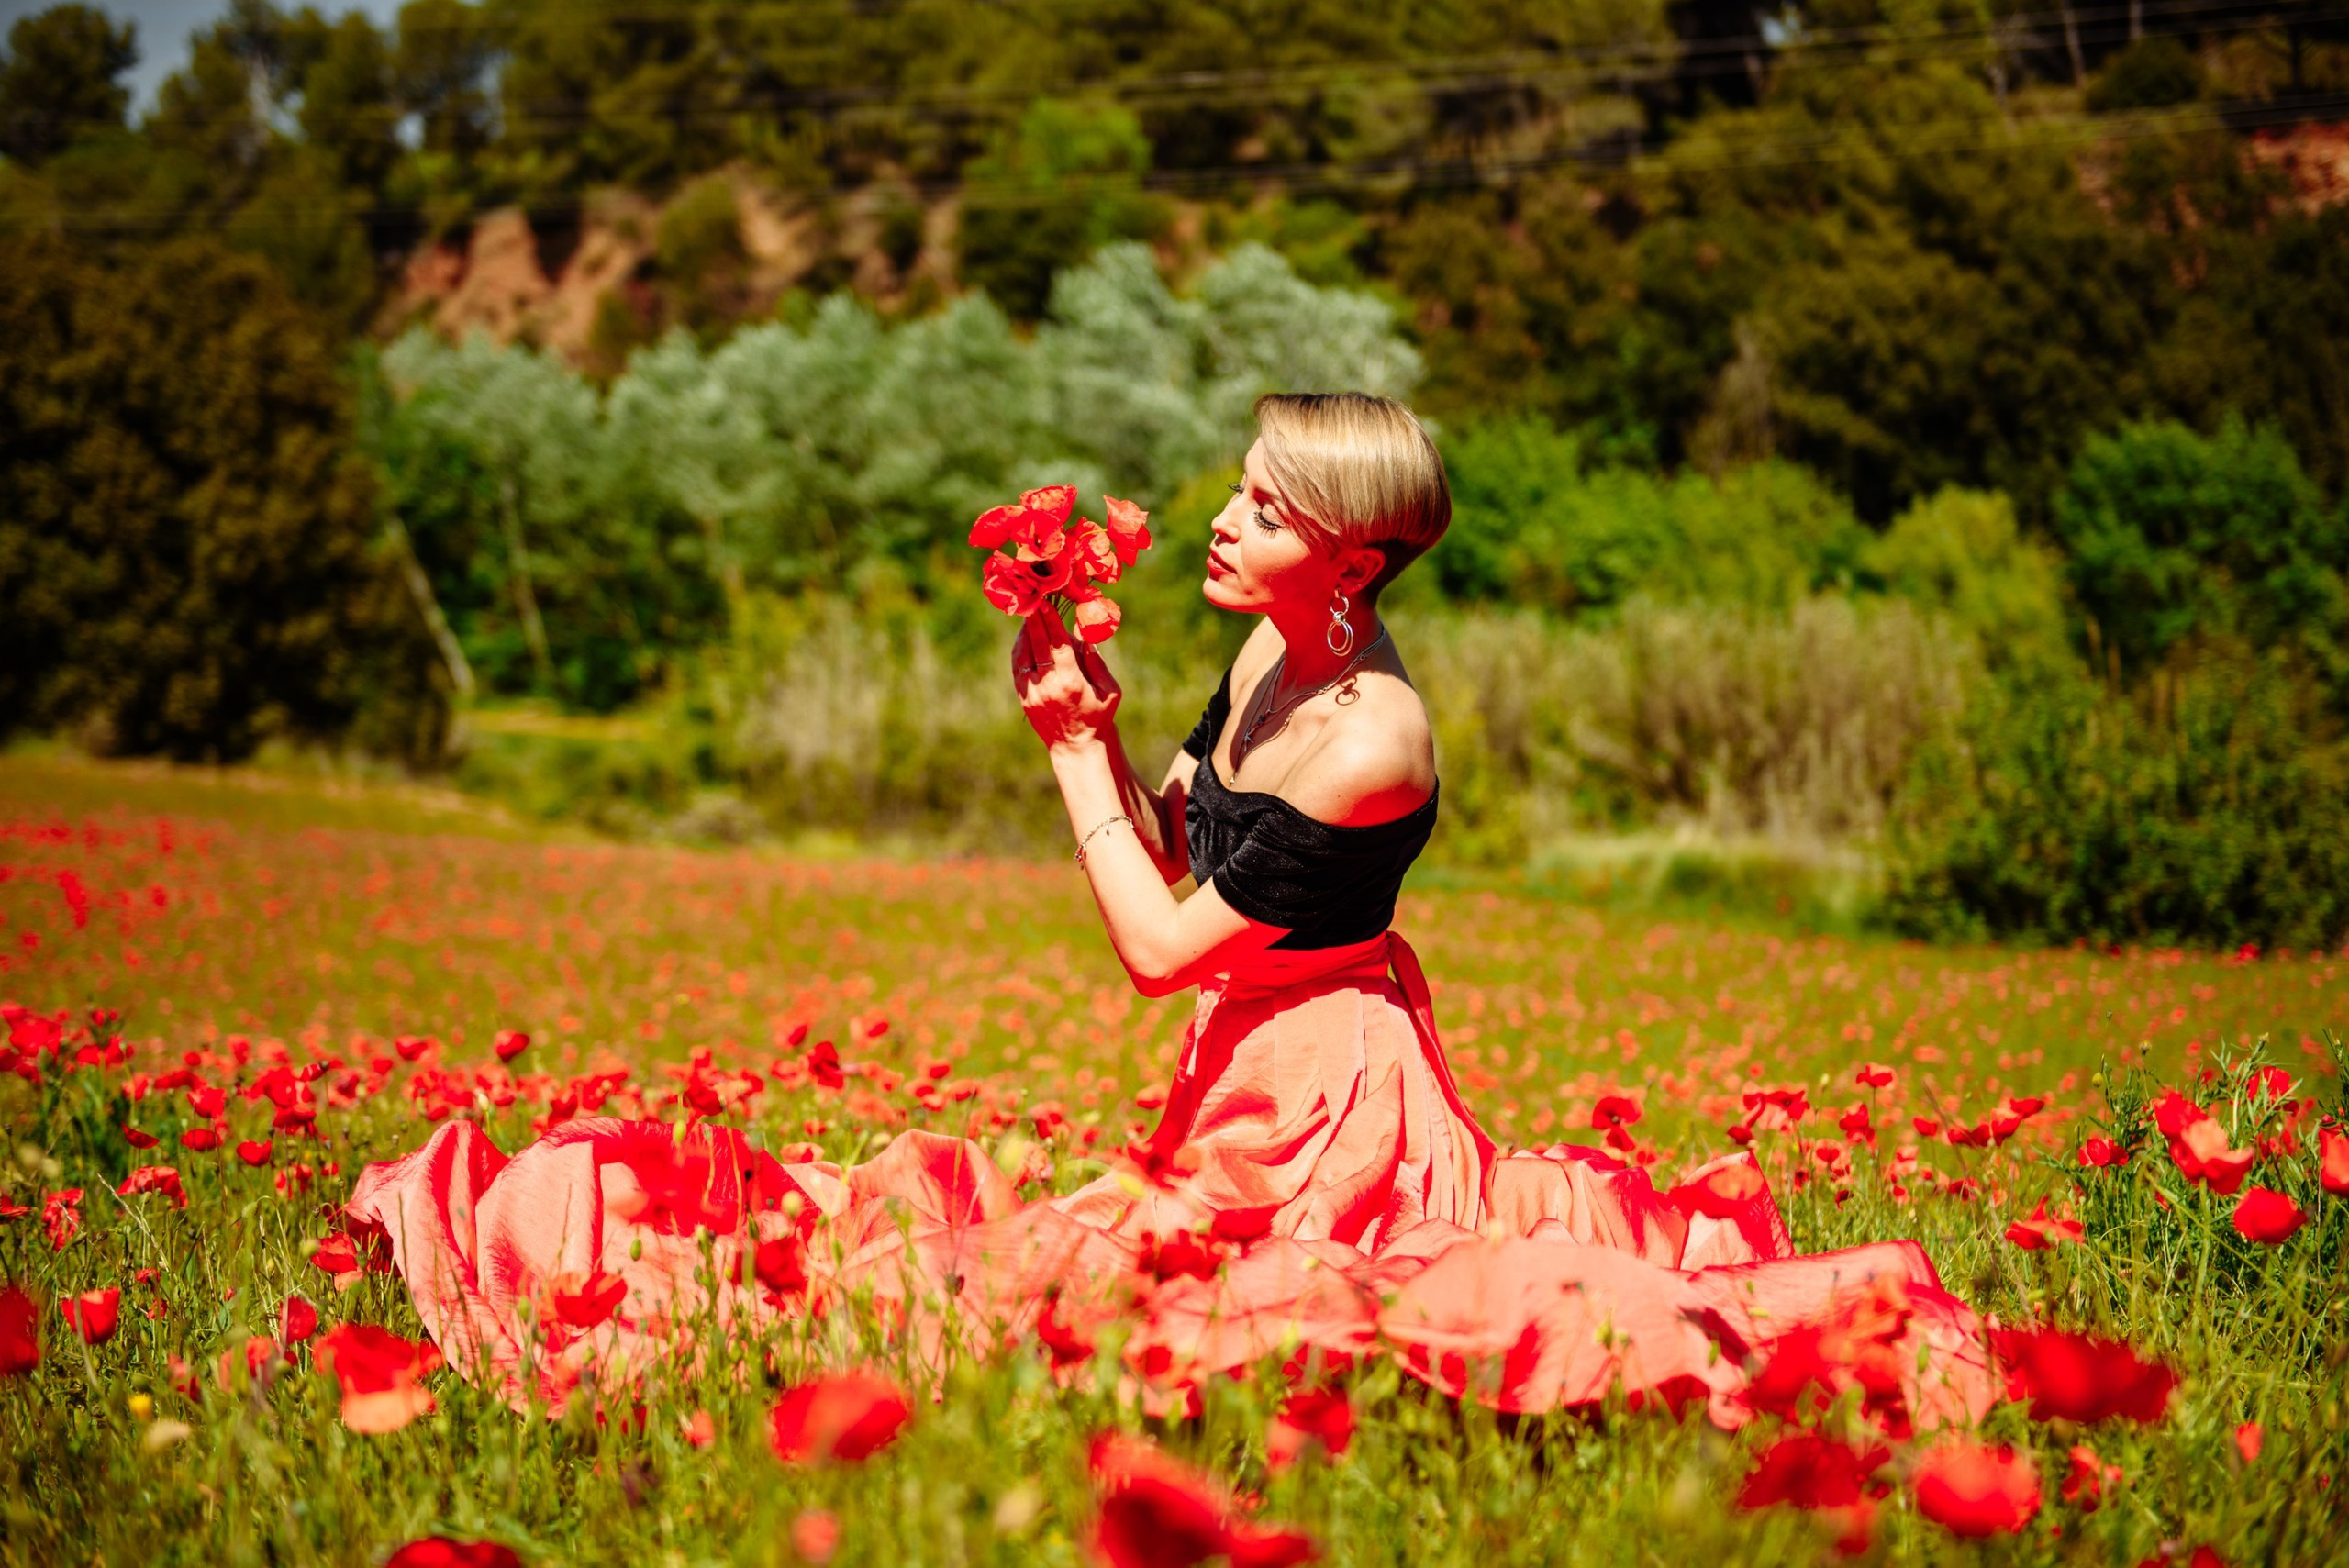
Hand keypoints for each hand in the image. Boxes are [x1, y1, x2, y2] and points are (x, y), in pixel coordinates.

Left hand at [1012, 611, 1119, 754]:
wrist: (1075, 746)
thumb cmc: (1098, 715)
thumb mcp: (1109, 690)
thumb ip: (1096, 661)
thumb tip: (1083, 632)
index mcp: (1071, 682)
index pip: (1057, 643)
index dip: (1050, 621)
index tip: (1046, 602)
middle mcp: (1048, 686)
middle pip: (1037, 644)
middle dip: (1035, 620)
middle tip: (1033, 600)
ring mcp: (1032, 693)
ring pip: (1023, 654)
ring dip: (1025, 632)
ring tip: (1030, 616)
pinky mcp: (1023, 698)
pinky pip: (1017, 667)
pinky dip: (1020, 649)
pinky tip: (1025, 637)